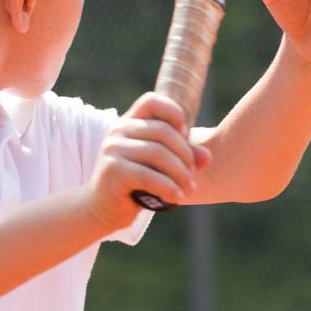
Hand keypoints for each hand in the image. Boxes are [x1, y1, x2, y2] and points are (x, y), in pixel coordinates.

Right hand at [86, 93, 210, 226]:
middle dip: (185, 154)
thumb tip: (207, 157)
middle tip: (192, 174)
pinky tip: (178, 197)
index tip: (184, 134)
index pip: (152, 101)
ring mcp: (112, 150)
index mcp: (129, 123)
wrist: (103, 209)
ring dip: (181, 174)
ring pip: (158, 154)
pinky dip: (168, 187)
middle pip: (163, 131)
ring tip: (190, 188)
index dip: (173, 112)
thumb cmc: (136, 184)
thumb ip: (184, 157)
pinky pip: (149, 176)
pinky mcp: (112, 171)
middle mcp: (118, 131)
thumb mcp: (161, 166)